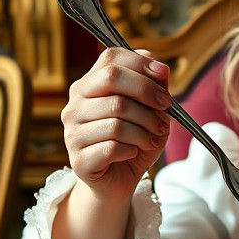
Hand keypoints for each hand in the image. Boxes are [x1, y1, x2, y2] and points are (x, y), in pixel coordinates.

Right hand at [61, 47, 172, 204]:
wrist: (119, 181)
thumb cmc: (135, 141)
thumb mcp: (151, 111)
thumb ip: (154, 87)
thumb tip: (161, 69)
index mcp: (88, 86)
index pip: (111, 58)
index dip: (140, 63)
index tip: (164, 76)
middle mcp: (74, 105)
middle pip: (111, 80)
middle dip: (146, 93)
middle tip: (166, 110)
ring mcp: (72, 132)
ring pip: (117, 119)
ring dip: (145, 130)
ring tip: (154, 139)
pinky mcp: (79, 160)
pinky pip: (112, 147)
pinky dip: (132, 149)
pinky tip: (134, 152)